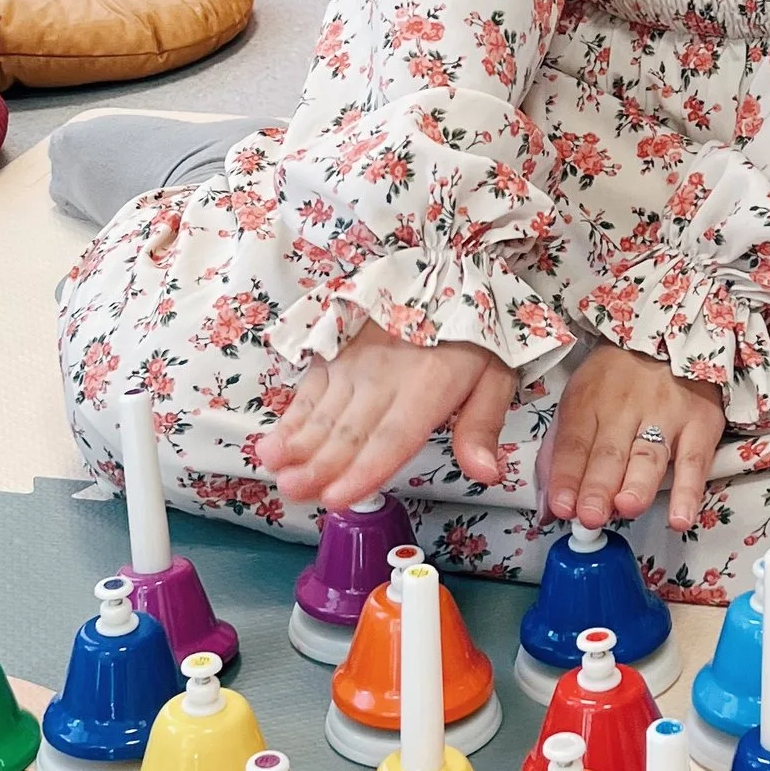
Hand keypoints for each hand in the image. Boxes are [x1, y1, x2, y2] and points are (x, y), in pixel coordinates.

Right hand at [262, 322, 516, 512]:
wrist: (446, 272)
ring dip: (297, 442)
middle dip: (319, 464)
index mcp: (430, 385)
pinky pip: (311, 389)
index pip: (392, 436)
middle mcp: (387, 376)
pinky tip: (273, 441)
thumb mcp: (496, 376)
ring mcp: (356, 362)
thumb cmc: (471, 336)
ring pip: (324, 411)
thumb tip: (486, 472)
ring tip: (275, 469)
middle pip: (350, 429)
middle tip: (293, 491)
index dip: (363, 470)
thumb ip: (482, 426)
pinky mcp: (337, 351)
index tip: (337, 498)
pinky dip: (291, 417)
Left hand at [544, 344, 723, 533]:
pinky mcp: (699, 424)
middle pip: (609, 453)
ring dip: (638, 485)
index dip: (566, 476)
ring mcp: (665, 415)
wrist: (668, 333)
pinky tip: (680, 517)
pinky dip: (688, 492)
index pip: (573, 444)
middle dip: (598, 487)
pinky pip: (694, 462)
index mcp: (588, 402)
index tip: (561, 506)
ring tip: (627, 508)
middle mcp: (624, 408)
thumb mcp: (579, 401)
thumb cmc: (616, 378)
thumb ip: (559, 456)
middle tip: (590, 516)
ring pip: (649, 456)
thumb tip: (549, 510)